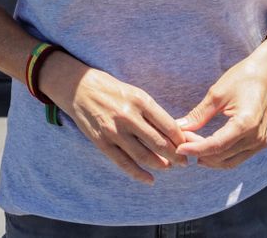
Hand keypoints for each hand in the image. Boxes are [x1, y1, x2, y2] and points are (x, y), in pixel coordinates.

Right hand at [39, 52, 185, 183]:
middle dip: (175, 156)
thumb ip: (152, 113)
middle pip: (159, 143)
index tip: (188, 146)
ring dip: (160, 165)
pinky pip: (124, 163)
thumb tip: (174, 133)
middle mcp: (128, 116)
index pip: (169, 126)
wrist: (79, 88)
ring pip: (144, 155)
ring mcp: (114, 131)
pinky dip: (139, 174)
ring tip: (168, 167)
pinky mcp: (102, 142)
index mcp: (140, 101)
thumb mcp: (135, 94)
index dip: (181, 140)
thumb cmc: (112, 90)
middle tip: (184, 162)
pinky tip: (150, 179)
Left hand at [174, 49, 266, 168]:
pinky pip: (237, 157)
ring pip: (229, 162)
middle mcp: (255, 137)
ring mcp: (260, 142)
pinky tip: (206, 148)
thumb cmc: (242, 78)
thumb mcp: (217, 94)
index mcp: (246, 124)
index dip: (195, 149)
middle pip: (222, 156)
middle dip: (200, 152)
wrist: (266, 74)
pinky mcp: (260, 142)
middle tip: (182, 141)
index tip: (178, 149)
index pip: (216, 145)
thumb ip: (199, 114)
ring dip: (209, 157)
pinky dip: (221, 156)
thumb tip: (180, 127)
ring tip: (192, 144)